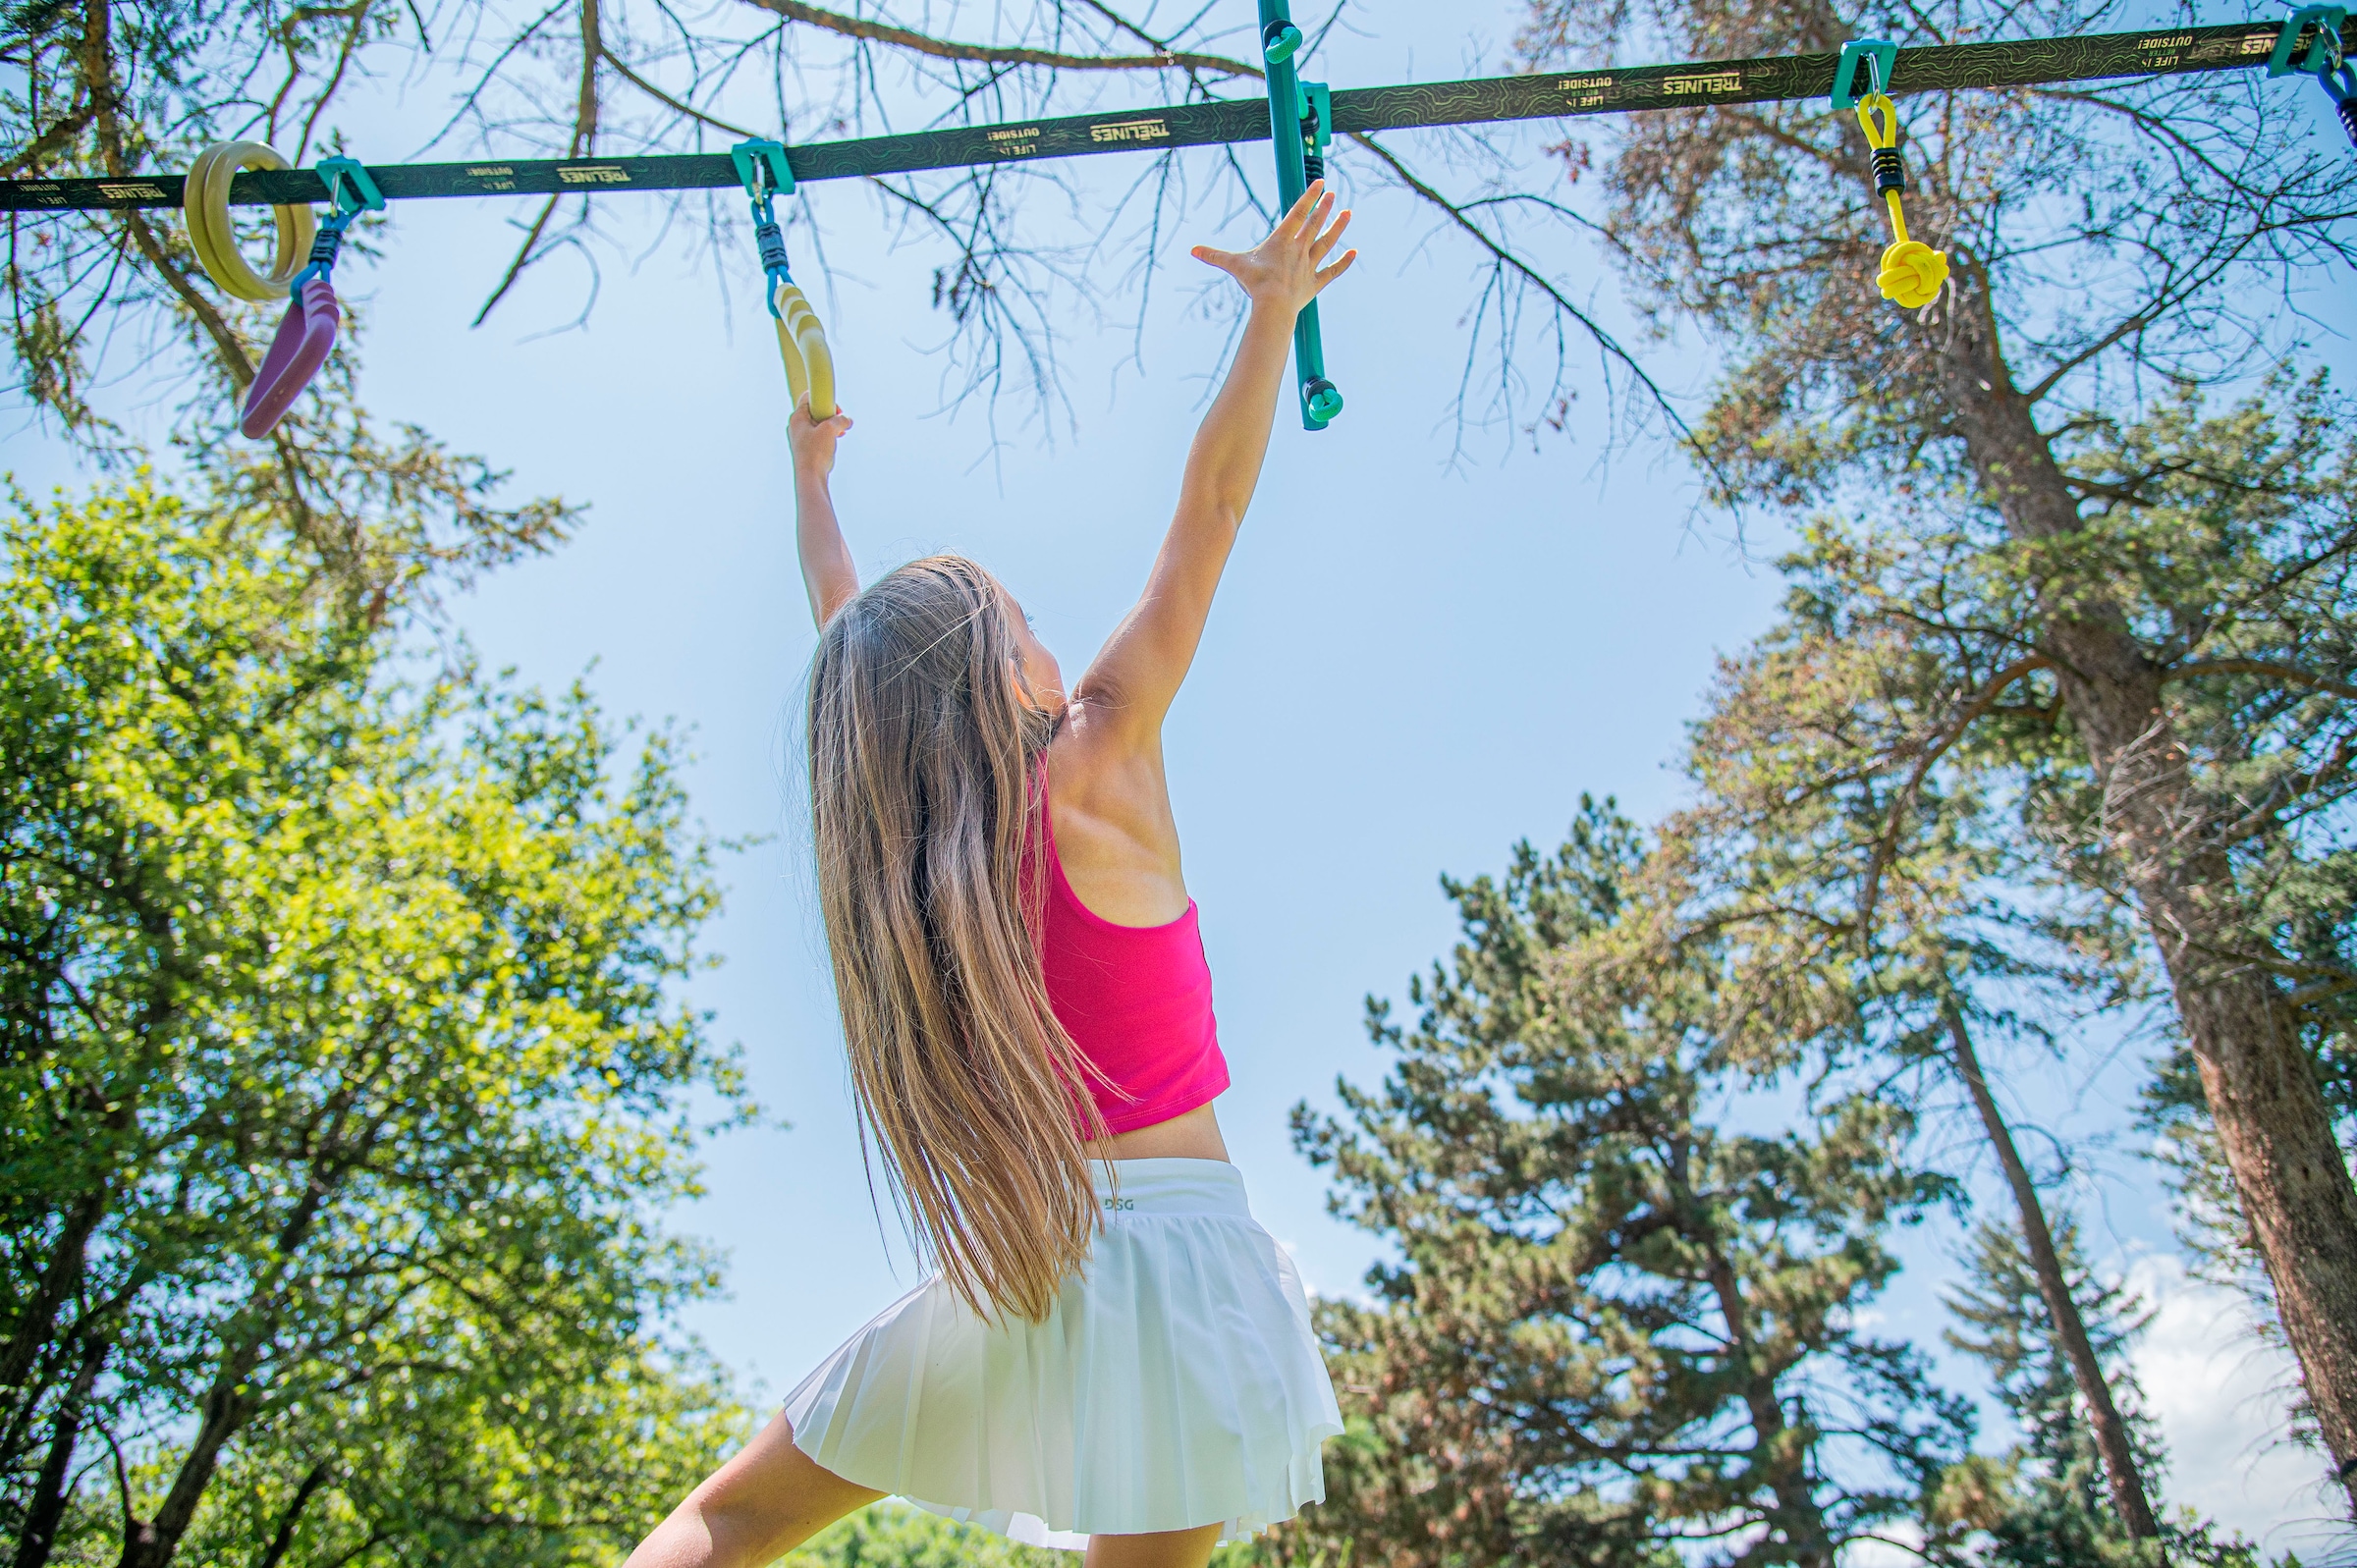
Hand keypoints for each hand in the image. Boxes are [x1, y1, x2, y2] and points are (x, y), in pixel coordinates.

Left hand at [788, 395, 852, 481]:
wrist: (810, 476)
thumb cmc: (815, 452)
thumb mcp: (830, 430)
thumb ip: (840, 420)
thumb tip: (847, 420)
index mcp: (797, 418)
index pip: (808, 397)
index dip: (823, 399)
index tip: (834, 409)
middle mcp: (796, 427)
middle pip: (815, 411)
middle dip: (830, 416)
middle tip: (838, 422)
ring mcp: (801, 438)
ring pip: (818, 425)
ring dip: (831, 428)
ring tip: (838, 434)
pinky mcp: (806, 449)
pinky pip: (818, 437)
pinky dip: (828, 437)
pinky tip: (834, 443)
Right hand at [1191, 181, 1355, 314]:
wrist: (1273, 306)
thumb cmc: (1255, 284)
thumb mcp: (1234, 266)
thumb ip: (1215, 256)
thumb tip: (1193, 250)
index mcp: (1283, 240)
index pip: (1298, 212)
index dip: (1309, 197)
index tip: (1320, 183)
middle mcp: (1299, 249)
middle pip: (1314, 223)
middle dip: (1324, 207)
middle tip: (1333, 194)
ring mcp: (1309, 266)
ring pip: (1327, 242)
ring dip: (1338, 227)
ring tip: (1348, 213)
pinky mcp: (1315, 283)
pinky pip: (1332, 271)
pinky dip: (1343, 263)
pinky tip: (1354, 253)